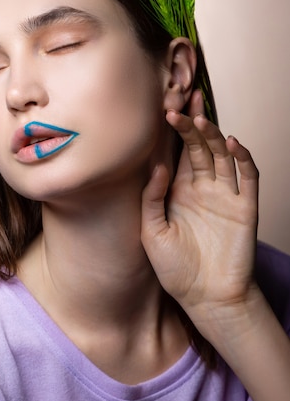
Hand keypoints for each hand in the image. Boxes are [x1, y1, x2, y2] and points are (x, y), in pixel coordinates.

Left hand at [141, 90, 259, 334]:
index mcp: (178, 191)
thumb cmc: (176, 269)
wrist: (206, 299)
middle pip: (199, 147)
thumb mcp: (152, 233)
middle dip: (192, 123)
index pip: (176, 152)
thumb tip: (156, 166)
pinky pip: (248, 177)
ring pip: (222, 156)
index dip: (173, 131)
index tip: (164, 107)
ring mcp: (225, 196)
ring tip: (201, 118)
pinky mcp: (245, 207)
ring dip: (213, 136)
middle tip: (184, 100)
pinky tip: (233, 142)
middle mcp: (202, 188)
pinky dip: (243, 158)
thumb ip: (152, 199)